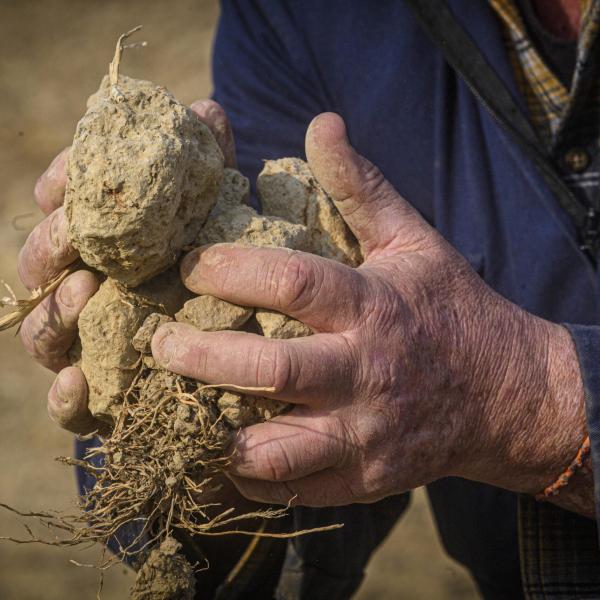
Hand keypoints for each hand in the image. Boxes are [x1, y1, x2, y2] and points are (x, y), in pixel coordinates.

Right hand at [18, 100, 235, 434]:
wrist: (242, 355)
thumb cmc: (222, 275)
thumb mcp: (220, 219)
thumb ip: (210, 169)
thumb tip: (210, 113)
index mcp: (107, 244)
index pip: (65, 207)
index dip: (61, 188)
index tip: (69, 178)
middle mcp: (88, 292)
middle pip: (41, 267)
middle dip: (49, 245)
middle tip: (73, 232)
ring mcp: (89, 347)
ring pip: (43, 333)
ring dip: (53, 311)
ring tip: (82, 289)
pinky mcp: (104, 399)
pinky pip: (70, 407)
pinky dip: (67, 396)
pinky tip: (81, 381)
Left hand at [152, 113, 587, 508]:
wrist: (504, 394)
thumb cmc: (449, 310)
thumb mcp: (413, 241)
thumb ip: (361, 187)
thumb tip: (322, 122)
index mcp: (374, 307)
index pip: (291, 284)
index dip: (230, 271)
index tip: (188, 265)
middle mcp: (366, 374)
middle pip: (269, 370)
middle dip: (200, 356)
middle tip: (159, 342)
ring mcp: (366, 435)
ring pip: (274, 449)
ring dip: (217, 431)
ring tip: (181, 406)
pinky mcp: (365, 479)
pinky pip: (293, 489)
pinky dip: (249, 477)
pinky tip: (223, 452)